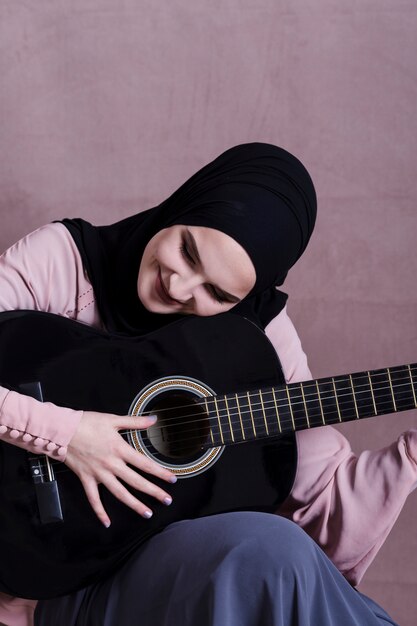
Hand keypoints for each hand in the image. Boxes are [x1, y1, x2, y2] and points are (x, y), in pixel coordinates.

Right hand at [64, 411, 175, 526]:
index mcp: (120, 449)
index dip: (160, 473)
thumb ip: (135, 421)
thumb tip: (153, 419)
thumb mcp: (113, 419)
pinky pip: (93, 499)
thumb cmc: (87, 422)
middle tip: (167, 500)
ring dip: (134, 504)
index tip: (172, 480)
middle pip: (136, 482)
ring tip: (147, 513)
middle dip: (153, 492)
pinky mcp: (86, 479)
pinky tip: (107, 522)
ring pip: (120, 493)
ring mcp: (99, 474)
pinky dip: (100, 511)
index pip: (144, 464)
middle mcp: (111, 464)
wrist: (63, 430)